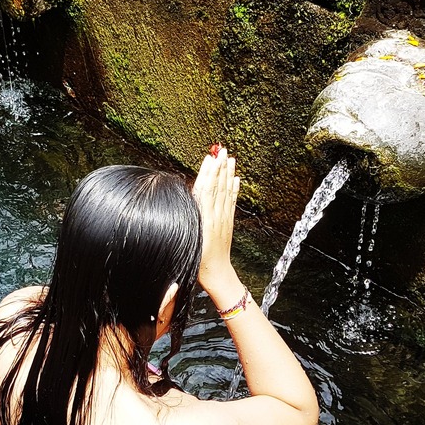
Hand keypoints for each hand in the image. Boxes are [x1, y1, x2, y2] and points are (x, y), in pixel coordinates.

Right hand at [192, 147, 240, 292]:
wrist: (215, 273)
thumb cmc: (197, 261)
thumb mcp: (188, 240)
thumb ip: (190, 221)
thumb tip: (189, 202)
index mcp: (204, 219)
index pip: (206, 191)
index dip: (208, 174)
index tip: (210, 159)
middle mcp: (216, 216)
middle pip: (217, 187)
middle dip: (220, 168)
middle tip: (222, 151)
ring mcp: (224, 218)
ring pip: (225, 192)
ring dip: (228, 174)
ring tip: (231, 159)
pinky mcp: (228, 222)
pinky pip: (231, 202)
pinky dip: (234, 189)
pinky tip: (236, 178)